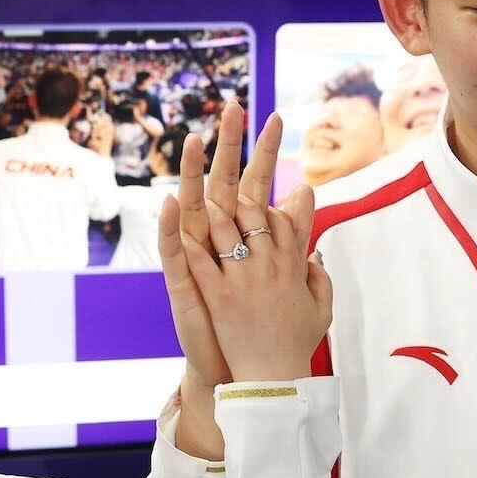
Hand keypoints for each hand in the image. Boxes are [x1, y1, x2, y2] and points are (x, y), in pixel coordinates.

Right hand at [161, 102, 282, 386]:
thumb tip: (308, 203)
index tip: (274, 117)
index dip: (264, 154)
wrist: (234, 370)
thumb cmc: (253, 326)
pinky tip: (168, 203)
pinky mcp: (183, 284)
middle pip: (224, 185)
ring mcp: (198, 260)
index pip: (255, 185)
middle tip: (235, 107)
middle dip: (230, 147)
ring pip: (193, 209)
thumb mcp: (282, 276)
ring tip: (196, 139)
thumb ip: (293, 238)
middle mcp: (217, 242)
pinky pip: (174, 253)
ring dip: (193, 174)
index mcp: (242, 238)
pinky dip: (170, 229)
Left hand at [182, 178, 329, 383]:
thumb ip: (321, 278)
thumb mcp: (322, 309)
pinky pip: (201, 261)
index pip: (281, 221)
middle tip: (226, 192)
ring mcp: (242, 279)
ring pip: (225, 229)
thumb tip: (313, 256)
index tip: (258, 208)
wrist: (276, 378)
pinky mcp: (219, 296)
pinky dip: (190, 243)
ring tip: (202, 202)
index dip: (268, 209)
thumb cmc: (297, 345)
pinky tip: (181, 231)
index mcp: (292, 266)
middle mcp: (268, 266)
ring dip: (213, 212)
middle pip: (253, 215)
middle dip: (239, 200)